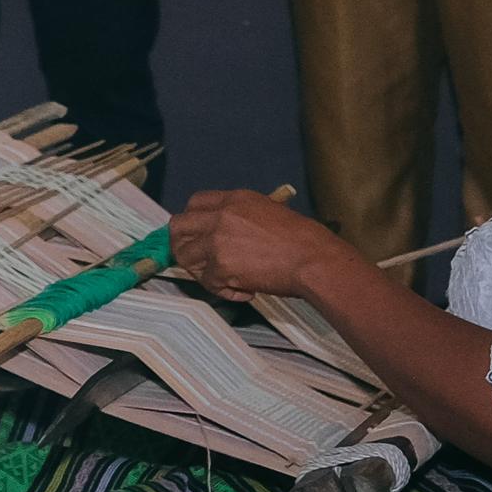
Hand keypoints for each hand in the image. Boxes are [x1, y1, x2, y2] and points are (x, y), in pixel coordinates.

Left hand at [170, 188, 353, 303]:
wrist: (314, 259)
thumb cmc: (302, 240)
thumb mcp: (268, 211)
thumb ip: (240, 217)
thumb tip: (223, 231)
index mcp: (234, 200)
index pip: (194, 203)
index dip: (192, 221)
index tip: (197, 235)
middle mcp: (220, 216)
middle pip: (177, 227)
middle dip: (182, 245)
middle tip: (197, 261)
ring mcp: (217, 241)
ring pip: (186, 257)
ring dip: (202, 272)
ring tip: (224, 279)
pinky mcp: (221, 266)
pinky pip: (208, 283)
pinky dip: (225, 291)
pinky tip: (245, 291)